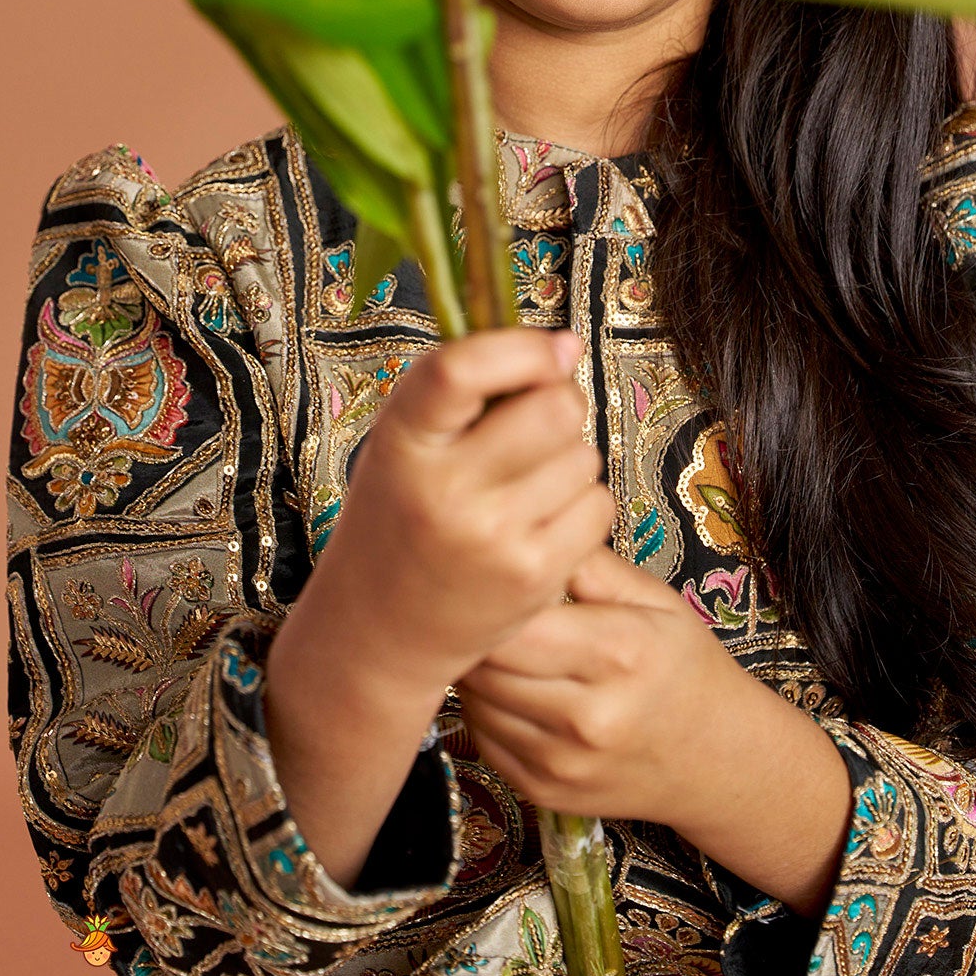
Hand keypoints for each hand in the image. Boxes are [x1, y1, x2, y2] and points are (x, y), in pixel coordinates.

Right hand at [315, 326, 614, 704]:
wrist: (377, 630)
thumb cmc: (401, 516)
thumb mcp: (405, 441)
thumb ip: (466, 386)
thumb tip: (567, 345)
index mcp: (402, 441)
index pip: (462, 369)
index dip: (522, 347)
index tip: (555, 346)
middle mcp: (444, 490)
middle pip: (554, 408)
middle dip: (560, 403)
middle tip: (536, 422)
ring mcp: (491, 538)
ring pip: (583, 456)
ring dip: (568, 459)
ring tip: (524, 484)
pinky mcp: (532, 576)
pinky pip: (597, 505)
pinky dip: (581, 505)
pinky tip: (540, 521)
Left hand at [458, 544, 741, 825]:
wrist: (717, 759)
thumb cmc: (683, 665)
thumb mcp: (656, 599)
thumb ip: (592, 564)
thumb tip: (536, 527)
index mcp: (619, 653)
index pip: (520, 623)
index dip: (496, 596)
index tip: (495, 576)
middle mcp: (588, 716)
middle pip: (488, 664)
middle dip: (478, 629)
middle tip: (482, 603)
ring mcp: (562, 762)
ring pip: (477, 702)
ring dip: (476, 668)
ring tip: (497, 643)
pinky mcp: (542, 791)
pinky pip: (483, 738)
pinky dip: (485, 707)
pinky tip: (509, 686)